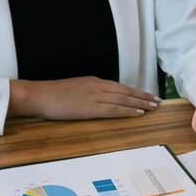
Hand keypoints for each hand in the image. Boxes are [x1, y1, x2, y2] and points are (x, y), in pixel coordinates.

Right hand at [8, 76, 160, 119]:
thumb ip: (87, 94)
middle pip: (125, 91)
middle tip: (157, 100)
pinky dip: (128, 111)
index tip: (146, 95)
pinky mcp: (91, 108)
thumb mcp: (73, 90)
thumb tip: (95, 101)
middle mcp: (97, 86)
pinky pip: (114, 109)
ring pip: (123, 99)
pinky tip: (138, 113)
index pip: (119, 86)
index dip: (134, 91)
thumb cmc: (51, 95)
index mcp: (93, 82)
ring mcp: (95, 96)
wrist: (38, 95)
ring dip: (140, 103)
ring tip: (153, 107)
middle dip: (143, 96)